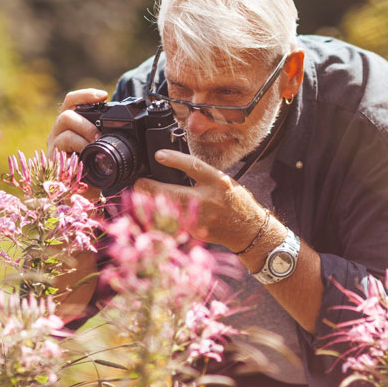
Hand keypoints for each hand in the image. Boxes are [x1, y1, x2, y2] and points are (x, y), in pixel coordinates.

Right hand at [48, 89, 107, 199]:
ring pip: (65, 124)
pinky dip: (78, 145)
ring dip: (84, 131)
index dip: (86, 95)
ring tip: (96, 144)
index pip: (72, 102)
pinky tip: (87, 154)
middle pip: (67, 112)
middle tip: (100, 135)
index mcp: (71, 127)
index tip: (104, 96)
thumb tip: (135, 133)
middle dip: (87, 120)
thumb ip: (108, 139)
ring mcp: (54, 145)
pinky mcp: (53, 158)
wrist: (82, 197)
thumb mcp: (102, 152)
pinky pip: (63, 143)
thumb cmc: (93, 173)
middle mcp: (59, 133)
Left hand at [133, 149, 265, 250]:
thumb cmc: (235, 202)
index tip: (159, 155)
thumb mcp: (222, 181)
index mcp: (218, 182)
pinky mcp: (196, 231)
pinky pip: (175, 222)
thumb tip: (175, 165)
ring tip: (141, 195)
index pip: (194, 167)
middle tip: (139, 183)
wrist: (248, 229)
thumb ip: (202, 175)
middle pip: (174, 193)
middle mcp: (209, 200)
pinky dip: (162, 215)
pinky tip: (153, 211)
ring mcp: (202, 218)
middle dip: (152, 188)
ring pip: (170, 210)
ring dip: (152, 203)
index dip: (175, 160)